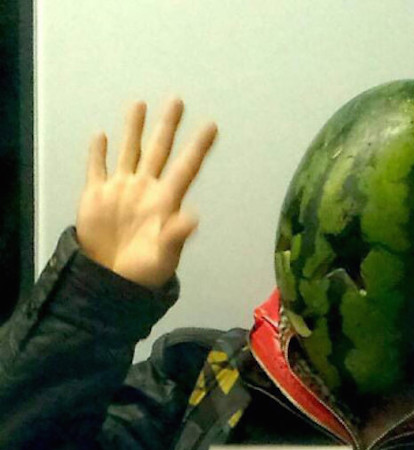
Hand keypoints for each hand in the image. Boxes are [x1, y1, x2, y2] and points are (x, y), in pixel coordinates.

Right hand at [77, 99, 216, 287]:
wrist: (111, 281)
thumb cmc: (145, 272)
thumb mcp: (165, 256)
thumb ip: (176, 235)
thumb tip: (193, 217)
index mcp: (165, 201)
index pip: (185, 168)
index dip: (198, 147)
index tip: (212, 125)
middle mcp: (145, 189)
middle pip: (159, 151)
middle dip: (167, 126)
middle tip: (177, 100)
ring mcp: (121, 190)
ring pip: (130, 152)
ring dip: (134, 129)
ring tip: (139, 104)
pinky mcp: (97, 195)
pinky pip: (97, 168)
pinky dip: (98, 153)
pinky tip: (102, 136)